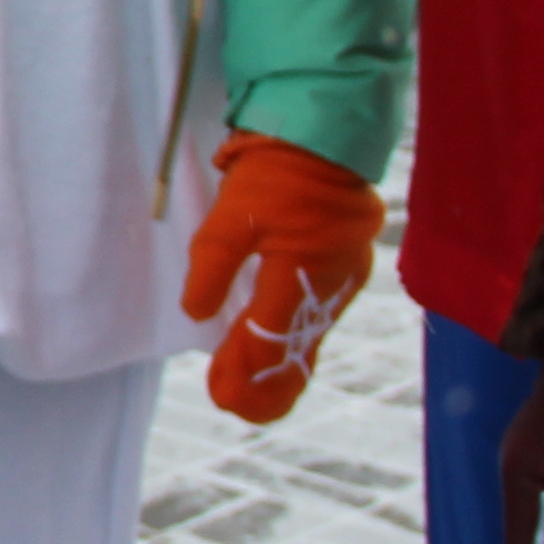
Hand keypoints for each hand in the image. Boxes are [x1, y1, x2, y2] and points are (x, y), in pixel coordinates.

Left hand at [178, 131, 384, 424]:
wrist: (323, 134)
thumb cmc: (275, 173)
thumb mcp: (232, 215)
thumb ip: (213, 265)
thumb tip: (197, 314)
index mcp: (299, 272)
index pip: (268, 339)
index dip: (243, 372)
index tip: (221, 396)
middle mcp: (327, 284)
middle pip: (297, 350)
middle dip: (267, 384)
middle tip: (238, 408)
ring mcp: (342, 277)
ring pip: (311, 336)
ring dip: (283, 366)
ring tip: (255, 393)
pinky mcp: (345, 267)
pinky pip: (320, 317)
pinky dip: (298, 340)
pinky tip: (283, 353)